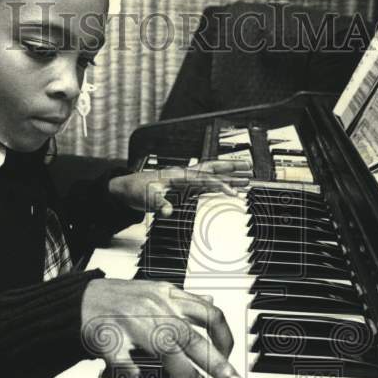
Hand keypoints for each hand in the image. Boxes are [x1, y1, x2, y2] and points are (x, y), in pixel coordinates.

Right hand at [81, 279, 243, 377]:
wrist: (81, 299)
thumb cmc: (121, 300)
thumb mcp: (157, 291)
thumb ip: (183, 300)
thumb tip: (210, 301)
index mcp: (168, 297)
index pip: (208, 315)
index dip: (225, 338)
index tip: (230, 357)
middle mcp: (154, 308)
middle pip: (192, 337)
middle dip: (217, 363)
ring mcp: (132, 323)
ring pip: (165, 347)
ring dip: (184, 371)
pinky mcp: (109, 338)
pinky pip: (123, 360)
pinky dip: (131, 373)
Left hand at [108, 160, 250, 216]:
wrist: (128, 189)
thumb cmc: (137, 190)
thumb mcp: (147, 197)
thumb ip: (159, 203)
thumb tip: (168, 210)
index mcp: (179, 175)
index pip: (204, 179)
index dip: (220, 185)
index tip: (233, 192)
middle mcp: (185, 175)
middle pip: (213, 168)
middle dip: (231, 168)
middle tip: (249, 166)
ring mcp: (186, 181)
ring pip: (212, 176)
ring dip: (229, 177)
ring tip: (247, 179)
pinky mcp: (184, 188)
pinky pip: (206, 186)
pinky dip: (219, 187)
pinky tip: (229, 189)